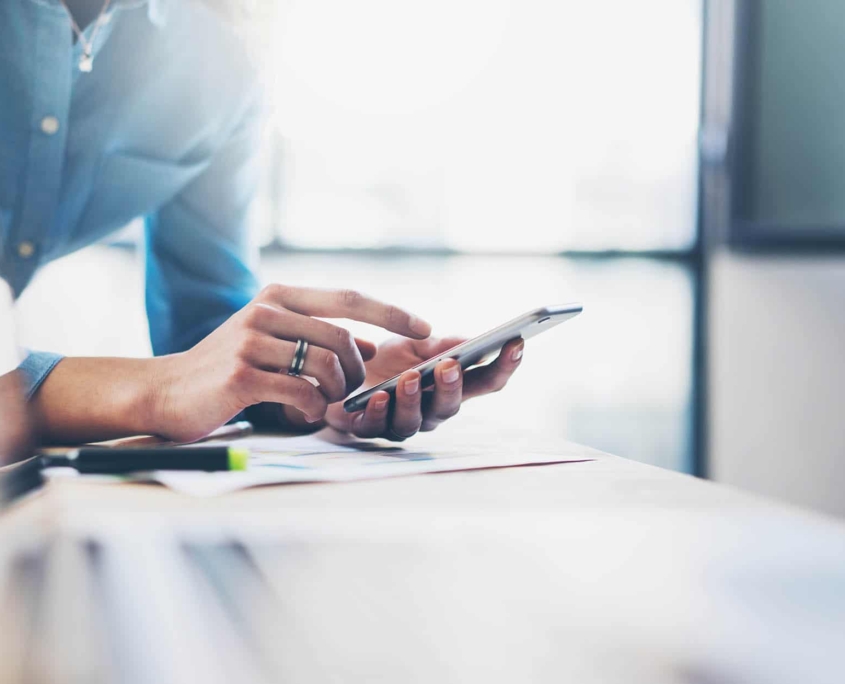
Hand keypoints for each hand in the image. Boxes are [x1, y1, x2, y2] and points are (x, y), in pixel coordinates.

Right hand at [151, 285, 430, 441]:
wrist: (164, 390)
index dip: (391, 313)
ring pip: (326, 367)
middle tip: (350, 394)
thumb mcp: (271, 340)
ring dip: (336, 394)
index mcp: (278, 296)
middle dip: (357, 373)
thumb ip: (315, 337)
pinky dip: (313, 410)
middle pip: (342, 339)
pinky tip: (303, 415)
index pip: (348, 298)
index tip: (426, 329)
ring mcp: (252, 341)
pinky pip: (303, 394)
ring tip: (323, 406)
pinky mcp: (242, 375)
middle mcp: (266, 311)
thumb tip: (366, 347)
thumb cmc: (226, 368)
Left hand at [322, 336, 524, 440]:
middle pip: (451, 406)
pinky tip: (378, 396)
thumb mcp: (412, 345)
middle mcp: (430, 410)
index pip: (485, 381)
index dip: (505, 366)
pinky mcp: (367, 428)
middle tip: (450, 365)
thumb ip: (439, 344)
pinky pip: (376, 426)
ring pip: (415, 421)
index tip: (517, 343)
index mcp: (448, 387)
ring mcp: (400, 422)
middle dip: (453, 386)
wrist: (337, 372)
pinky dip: (378, 411)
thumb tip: (471, 341)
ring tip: (410, 378)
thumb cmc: (382, 361)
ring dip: (414, 399)